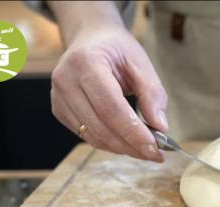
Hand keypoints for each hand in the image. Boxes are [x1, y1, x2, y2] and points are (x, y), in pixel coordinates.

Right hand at [50, 4, 167, 161]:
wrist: (90, 38)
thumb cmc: (116, 48)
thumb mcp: (140, 63)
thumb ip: (152, 94)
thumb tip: (161, 127)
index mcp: (86, 63)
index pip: (110, 107)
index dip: (133, 132)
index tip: (155, 148)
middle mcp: (66, 81)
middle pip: (100, 126)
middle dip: (130, 145)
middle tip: (155, 154)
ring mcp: (58, 97)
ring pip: (93, 136)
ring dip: (122, 148)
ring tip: (146, 150)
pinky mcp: (59, 110)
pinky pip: (86, 135)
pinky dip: (110, 143)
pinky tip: (128, 142)